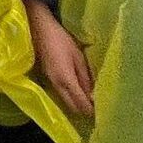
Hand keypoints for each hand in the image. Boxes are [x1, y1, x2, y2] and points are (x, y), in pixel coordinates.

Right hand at [23, 0, 94, 118]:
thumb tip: (94, 96)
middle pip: (73, 107)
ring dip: (77, 105)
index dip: (92, 111)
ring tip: (90, 101)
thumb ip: (85, 77)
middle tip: (98, 109)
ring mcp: (50, 82)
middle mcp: (57, 85)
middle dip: (85, 111)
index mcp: (66, 79)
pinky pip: (61, 94)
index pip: (81, 104)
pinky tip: (78, 92)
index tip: (103, 114)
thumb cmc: (61, 39)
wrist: (38, 28)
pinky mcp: (48, 78)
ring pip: (66, 102)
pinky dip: (71, 98)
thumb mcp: (78, 56)